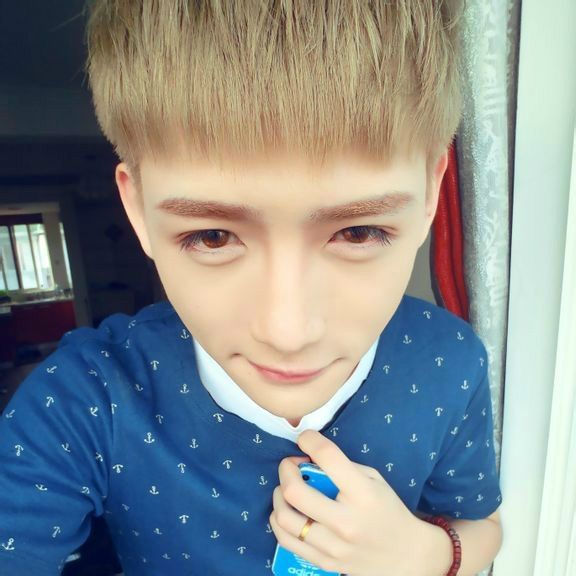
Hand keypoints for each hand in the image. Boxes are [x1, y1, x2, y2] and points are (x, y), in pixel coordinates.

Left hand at [270, 429, 427, 575]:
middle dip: (286, 470)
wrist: (406, 555)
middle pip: (295, 492)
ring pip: (284, 519)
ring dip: (279, 496)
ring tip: (286, 488)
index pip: (328, 458)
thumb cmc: (388, 509)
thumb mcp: (374, 479)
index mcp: (363, 494)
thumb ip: (343, 468)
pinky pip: (286, 541)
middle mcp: (345, 521)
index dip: (309, 440)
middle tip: (290, 465)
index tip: (305, 438)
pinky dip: (278, 521)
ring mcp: (333, 546)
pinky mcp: (324, 563)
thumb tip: (309, 458)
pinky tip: (285, 511)